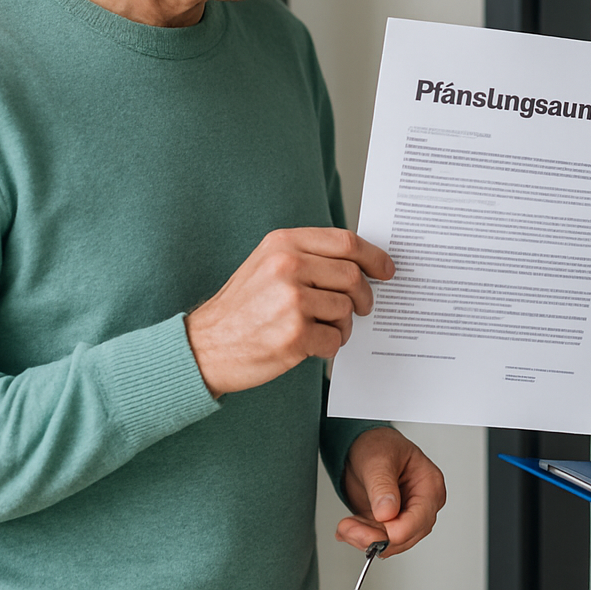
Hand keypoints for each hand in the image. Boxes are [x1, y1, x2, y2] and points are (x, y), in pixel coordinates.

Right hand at [184, 228, 393, 396]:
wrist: (204, 347)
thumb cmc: (241, 308)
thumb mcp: (267, 265)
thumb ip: (308, 257)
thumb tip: (359, 263)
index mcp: (283, 244)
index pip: (345, 242)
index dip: (373, 256)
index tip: (386, 270)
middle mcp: (288, 267)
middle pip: (352, 276)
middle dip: (363, 296)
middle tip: (360, 308)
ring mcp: (291, 301)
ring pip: (346, 309)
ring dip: (342, 325)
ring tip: (322, 330)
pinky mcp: (294, 335)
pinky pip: (335, 339)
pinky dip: (330, 346)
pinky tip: (310, 346)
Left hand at [337, 427, 446, 556]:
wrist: (361, 446)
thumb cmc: (377, 445)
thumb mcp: (377, 460)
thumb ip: (382, 486)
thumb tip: (387, 512)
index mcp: (429, 484)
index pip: (420, 518)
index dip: (396, 530)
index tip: (374, 527)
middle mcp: (421, 503)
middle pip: (407, 535)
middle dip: (376, 537)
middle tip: (349, 528)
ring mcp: (407, 514)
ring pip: (392, 542)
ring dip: (365, 539)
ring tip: (345, 527)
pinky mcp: (390, 522)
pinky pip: (379, 539)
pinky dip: (361, 537)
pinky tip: (348, 529)